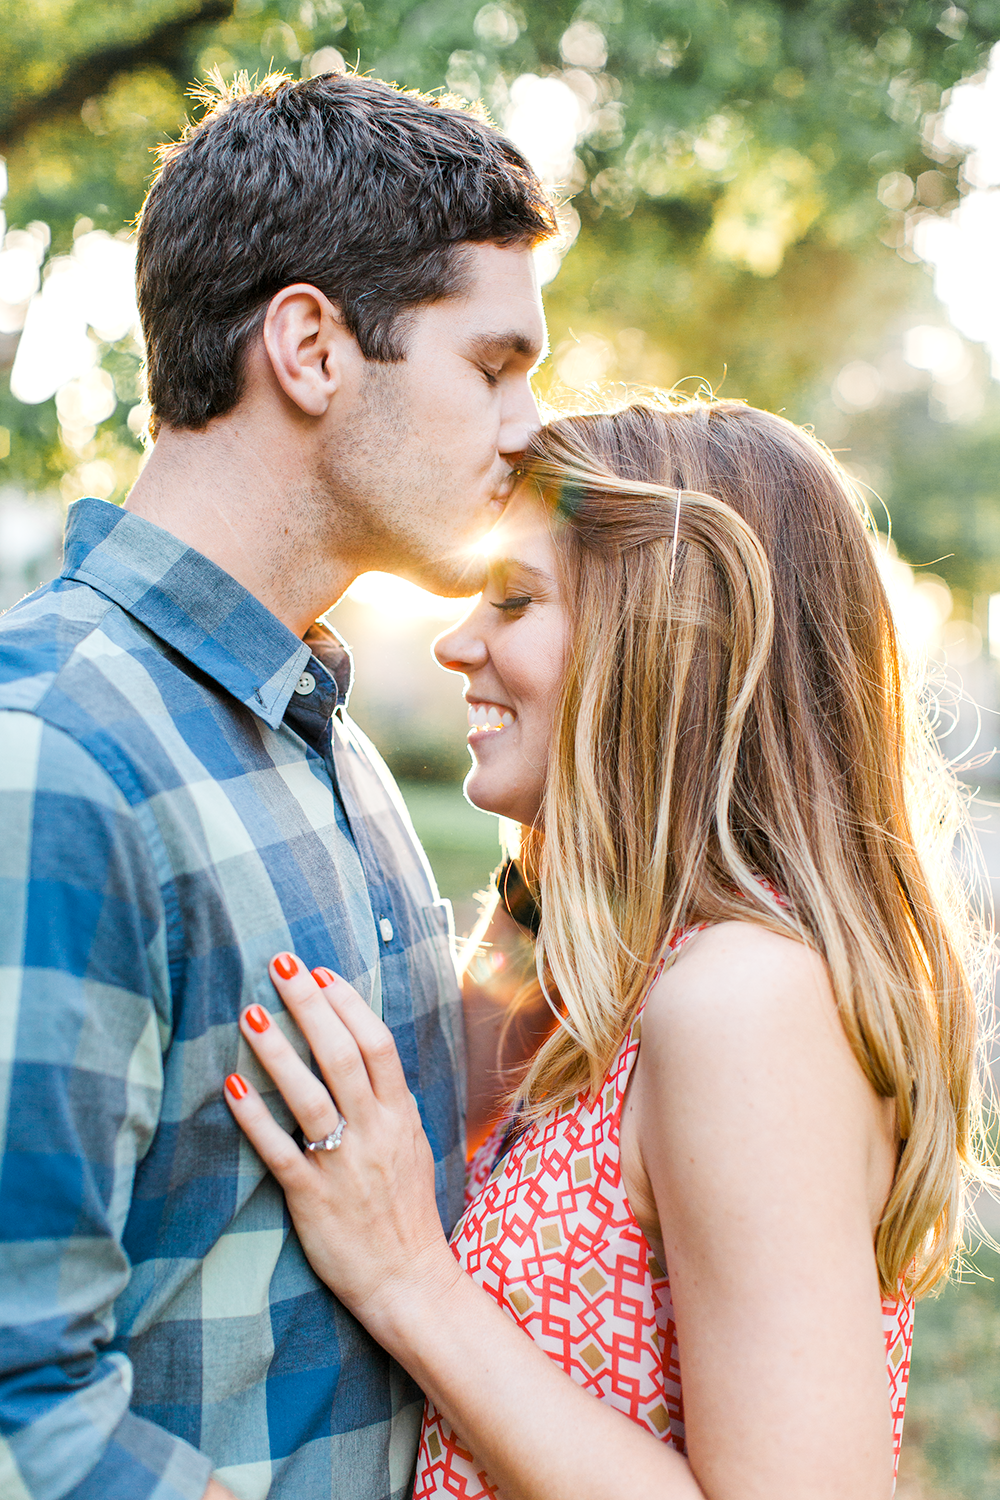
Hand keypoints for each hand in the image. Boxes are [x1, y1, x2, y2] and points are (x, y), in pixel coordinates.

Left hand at [224, 954, 461, 1334]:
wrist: (410, 1281)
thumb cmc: (406, 1211)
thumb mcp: (412, 1143)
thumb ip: (390, 1100)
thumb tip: (365, 1052)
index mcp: (400, 1114)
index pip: (376, 1043)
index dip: (348, 1004)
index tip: (320, 973)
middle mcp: (375, 1131)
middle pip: (342, 1054)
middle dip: (309, 1006)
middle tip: (281, 966)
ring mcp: (343, 1163)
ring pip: (309, 1095)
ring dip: (278, 1050)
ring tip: (249, 1012)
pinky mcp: (312, 1197)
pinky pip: (279, 1150)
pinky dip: (255, 1116)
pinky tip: (231, 1085)